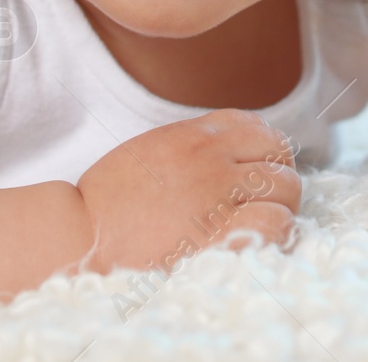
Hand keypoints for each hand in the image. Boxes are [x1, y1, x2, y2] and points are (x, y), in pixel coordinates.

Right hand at [76, 108, 300, 274]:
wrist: (81, 234)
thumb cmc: (107, 202)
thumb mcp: (149, 152)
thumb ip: (188, 146)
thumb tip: (222, 153)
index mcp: (193, 135)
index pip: (255, 125)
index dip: (265, 149)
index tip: (258, 171)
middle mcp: (212, 157)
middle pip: (278, 153)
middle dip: (278, 176)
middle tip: (265, 202)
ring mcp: (219, 194)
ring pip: (286, 186)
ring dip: (282, 205)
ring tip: (266, 225)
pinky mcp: (221, 233)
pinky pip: (277, 222)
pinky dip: (279, 232)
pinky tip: (264, 243)